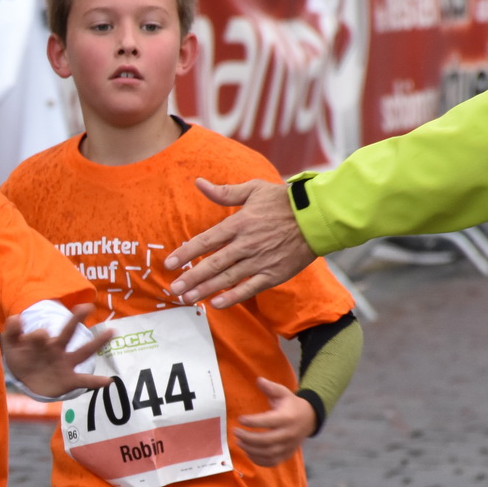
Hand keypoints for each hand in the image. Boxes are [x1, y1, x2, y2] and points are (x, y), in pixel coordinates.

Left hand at [0, 304, 115, 398]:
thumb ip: (11, 332)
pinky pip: (84, 381)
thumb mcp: (11, 345)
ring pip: (83, 352)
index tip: (39, 335)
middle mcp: (58, 350)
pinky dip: (95, 382)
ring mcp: (65, 364)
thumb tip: (16, 317)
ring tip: (112, 332)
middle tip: (87, 306)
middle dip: (76, 320)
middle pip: (68, 333)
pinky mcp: (69, 380)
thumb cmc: (21, 358)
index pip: (43, 334)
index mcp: (44, 341)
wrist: (26, 381)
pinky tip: (108, 381)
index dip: (38, 335)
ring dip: (97, 343)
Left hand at [163, 178, 315, 306]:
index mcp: (239, 223)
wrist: (318, 217)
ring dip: (205, 289)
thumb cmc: (284, 201)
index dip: (186, 253)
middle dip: (191, 277)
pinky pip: (250, 288)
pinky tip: (215, 304)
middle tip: (173, 289)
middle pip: (213, 263)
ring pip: (227, 278)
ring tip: (187, 298)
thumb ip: (224, 192)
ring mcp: (260, 261)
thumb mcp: (253, 189)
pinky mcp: (274, 274)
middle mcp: (247, 244)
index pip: (206, 241)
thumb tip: (198, 183)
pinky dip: (233, 296)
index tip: (169, 263)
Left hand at [234, 378, 314, 466]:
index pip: (268, 421)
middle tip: (235, 433)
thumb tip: (258, 380)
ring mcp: (288, 446)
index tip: (240, 419)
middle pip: (266, 441)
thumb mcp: (284, 393)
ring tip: (239, 442)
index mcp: (287, 418)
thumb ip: (271, 387)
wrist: (309, 419)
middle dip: (248, 438)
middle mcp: (289, 434)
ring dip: (250, 449)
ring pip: (268, 453)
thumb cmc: (291, 405)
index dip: (252, 421)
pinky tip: (248, 452)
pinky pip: (272, 462)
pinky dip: (258, 460)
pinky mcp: (287, 454)